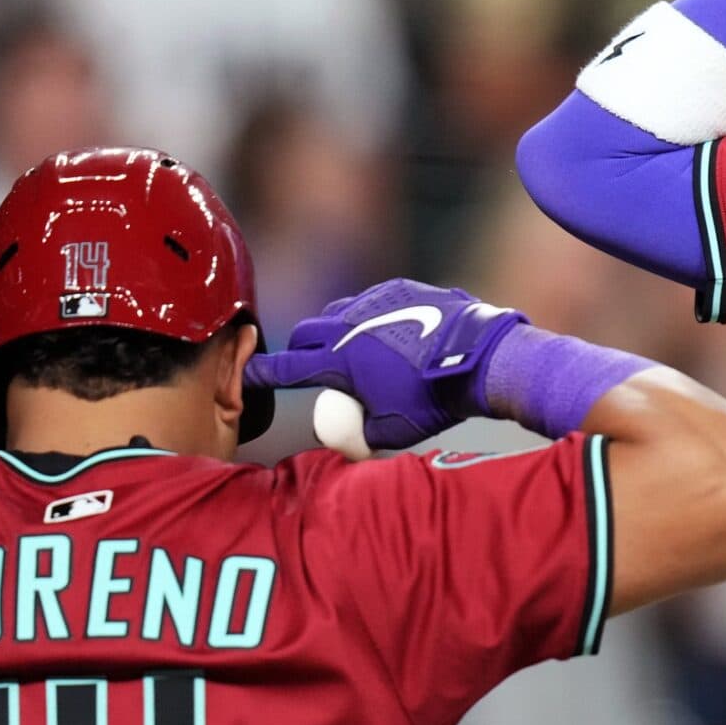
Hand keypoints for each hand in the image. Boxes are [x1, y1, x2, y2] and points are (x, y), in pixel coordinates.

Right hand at [245, 278, 527, 456]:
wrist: (479, 358)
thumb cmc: (433, 400)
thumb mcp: (392, 431)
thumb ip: (363, 432)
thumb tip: (353, 436)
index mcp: (338, 360)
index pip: (288, 367)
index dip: (264, 373)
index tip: (247, 374)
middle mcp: (348, 325)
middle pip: (307, 332)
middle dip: (301, 348)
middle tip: (309, 363)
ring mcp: (373, 301)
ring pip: (338, 311)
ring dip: (335, 329)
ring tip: (351, 347)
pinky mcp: (399, 288)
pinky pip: (373, 300)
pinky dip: (371, 316)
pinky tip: (389, 331)